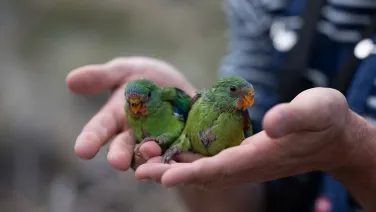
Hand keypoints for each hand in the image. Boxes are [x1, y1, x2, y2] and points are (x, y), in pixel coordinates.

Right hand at [66, 57, 195, 169]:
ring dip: (148, 158)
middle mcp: (132, 136)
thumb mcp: (125, 71)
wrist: (179, 87)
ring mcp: (155, 143)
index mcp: (115, 118)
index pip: (99, 129)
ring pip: (148, 157)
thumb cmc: (145, 78)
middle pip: (123, 148)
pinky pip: (176, 156)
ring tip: (151, 153)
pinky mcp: (178, 146)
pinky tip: (177, 161)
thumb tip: (70, 80)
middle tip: (117, 162)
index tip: (82, 150)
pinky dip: (175, 160)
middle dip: (120, 154)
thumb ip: (102, 77)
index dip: (90, 140)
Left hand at [135, 88, 368, 188]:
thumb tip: (272, 124)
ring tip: (145, 162)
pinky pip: (211, 159)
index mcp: (262, 155)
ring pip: (204, 169)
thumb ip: (295, 118)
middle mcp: (248, 164)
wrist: (331, 136)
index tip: (165, 175)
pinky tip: (171, 150)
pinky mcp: (242, 155)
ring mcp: (244, 161)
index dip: (193, 172)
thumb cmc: (325, 120)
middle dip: (171, 173)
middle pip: (204, 173)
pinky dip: (188, 158)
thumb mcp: (316, 110)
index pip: (222, 168)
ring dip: (174, 166)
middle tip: (139, 170)